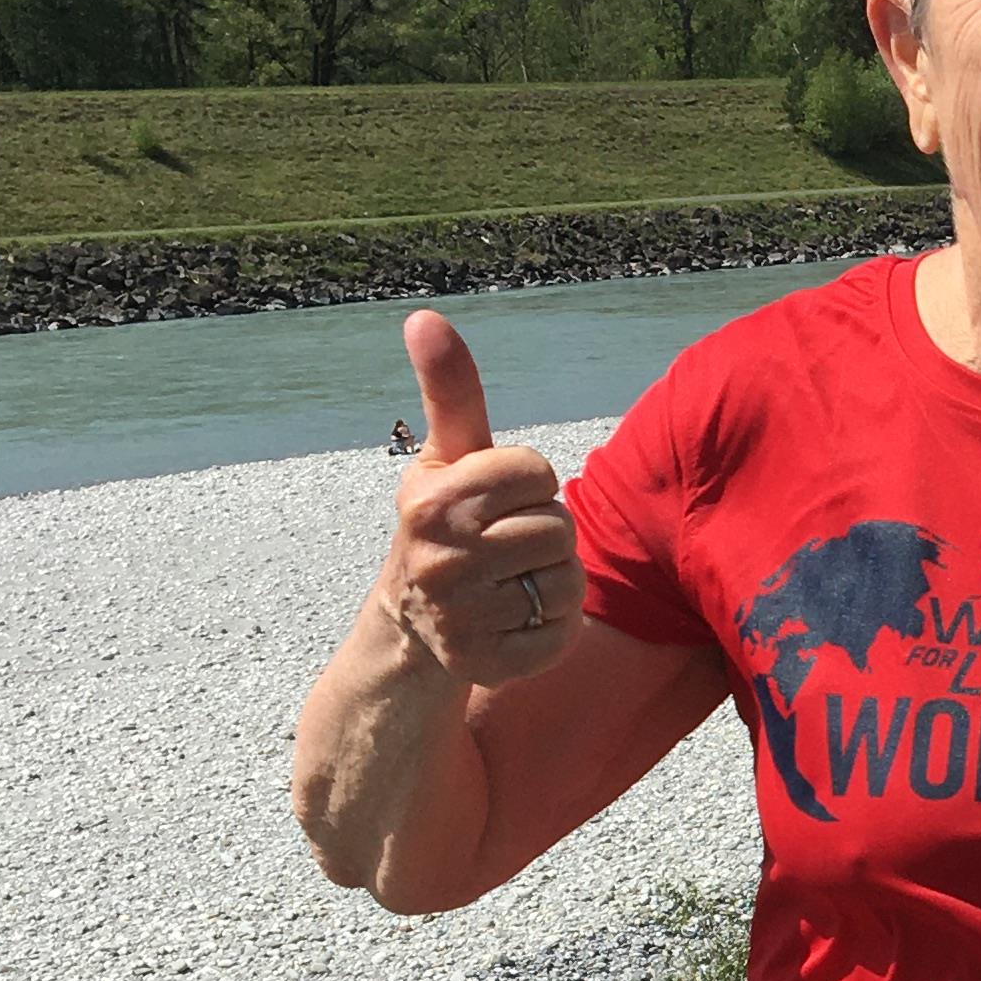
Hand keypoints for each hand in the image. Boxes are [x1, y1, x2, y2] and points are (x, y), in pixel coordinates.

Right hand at [374, 311, 582, 685]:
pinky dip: (553, 629)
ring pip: (566, 581)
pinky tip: (516, 621)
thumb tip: (424, 316)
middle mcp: (439, 560)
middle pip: (558, 527)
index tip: (498, 499)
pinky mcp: (487, 664)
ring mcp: (460, 618)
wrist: (413, 622)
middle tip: (505, 546)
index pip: (537, 473)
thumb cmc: (447, 521)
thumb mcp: (448, 457)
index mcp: (432, 501)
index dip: (530, 483)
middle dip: (544, 532)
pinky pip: (563, 634)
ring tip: (512, 581)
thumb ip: (449, 390)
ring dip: (553, 580)